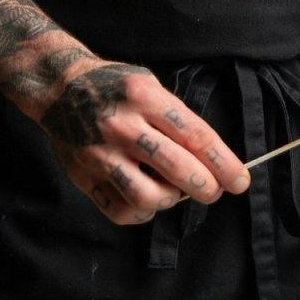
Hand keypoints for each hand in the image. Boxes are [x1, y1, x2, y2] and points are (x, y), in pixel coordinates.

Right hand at [42, 61, 250, 226]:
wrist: (60, 89)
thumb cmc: (116, 88)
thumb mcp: (150, 86)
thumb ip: (177, 120)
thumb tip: (214, 161)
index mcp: (145, 97)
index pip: (196, 136)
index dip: (224, 163)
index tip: (240, 180)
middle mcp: (122, 125)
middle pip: (178, 168)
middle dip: (206, 187)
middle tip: (213, 191)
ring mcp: (100, 153)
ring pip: (148, 196)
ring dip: (170, 201)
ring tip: (172, 191)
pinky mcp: (83, 176)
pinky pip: (121, 210)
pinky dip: (142, 213)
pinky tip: (146, 199)